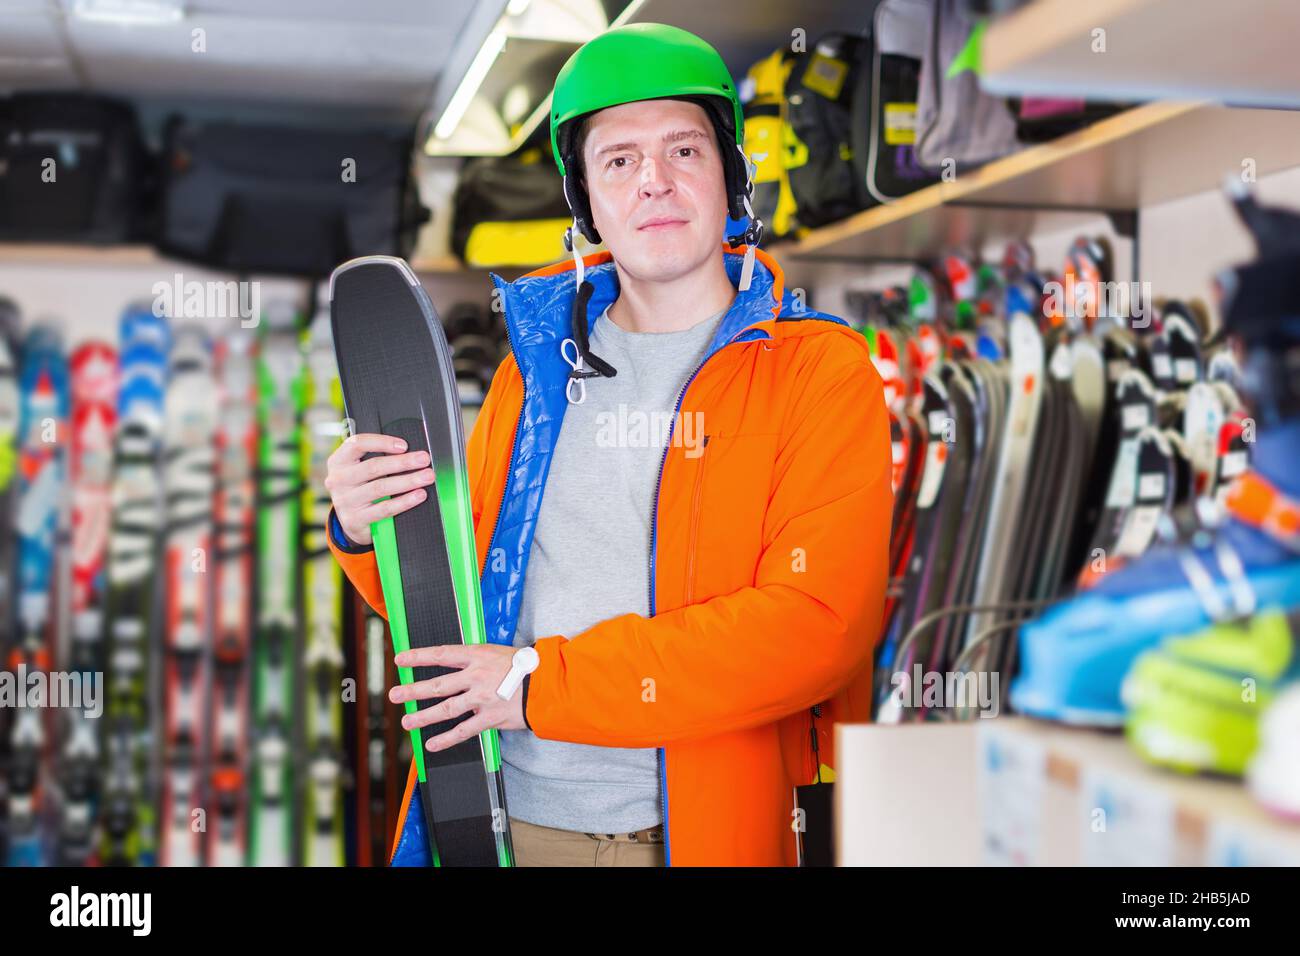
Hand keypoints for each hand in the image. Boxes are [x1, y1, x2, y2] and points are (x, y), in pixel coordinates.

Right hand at [324, 433, 434, 546]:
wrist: (352, 522)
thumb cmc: (360, 489)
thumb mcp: (360, 470)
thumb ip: (378, 458)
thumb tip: (410, 452)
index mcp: (339, 461)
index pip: (357, 444)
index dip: (382, 442)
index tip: (404, 445)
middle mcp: (338, 479)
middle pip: (373, 466)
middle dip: (403, 462)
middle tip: (424, 459)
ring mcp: (345, 501)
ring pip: (380, 487)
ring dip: (408, 481)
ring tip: (426, 477)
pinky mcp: (355, 519)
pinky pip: (384, 509)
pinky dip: (404, 501)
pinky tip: (418, 495)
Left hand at [390, 644, 527, 751]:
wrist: (549, 684)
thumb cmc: (528, 666)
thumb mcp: (501, 653)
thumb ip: (479, 660)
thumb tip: (461, 664)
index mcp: (478, 655)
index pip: (441, 654)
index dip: (418, 657)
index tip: (400, 660)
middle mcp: (476, 676)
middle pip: (437, 685)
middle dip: (412, 690)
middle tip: (394, 695)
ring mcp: (482, 698)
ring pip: (445, 709)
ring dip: (423, 716)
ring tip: (407, 721)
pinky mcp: (490, 718)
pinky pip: (463, 731)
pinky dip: (446, 739)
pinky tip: (432, 744)